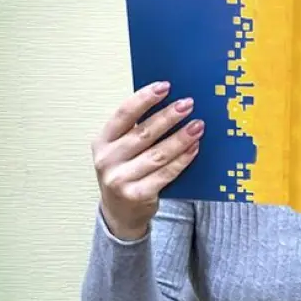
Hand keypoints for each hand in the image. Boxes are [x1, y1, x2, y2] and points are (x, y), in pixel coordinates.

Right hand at [91, 81, 203, 239]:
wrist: (120, 213)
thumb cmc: (125, 172)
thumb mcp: (121, 150)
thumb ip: (137, 130)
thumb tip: (170, 103)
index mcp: (102, 141)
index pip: (123, 114)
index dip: (144, 98)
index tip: (164, 86)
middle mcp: (107, 160)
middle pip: (143, 133)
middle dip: (168, 116)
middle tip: (188, 103)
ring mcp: (120, 180)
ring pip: (158, 154)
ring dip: (181, 138)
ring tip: (198, 125)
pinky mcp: (137, 195)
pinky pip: (165, 174)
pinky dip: (182, 160)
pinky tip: (194, 148)